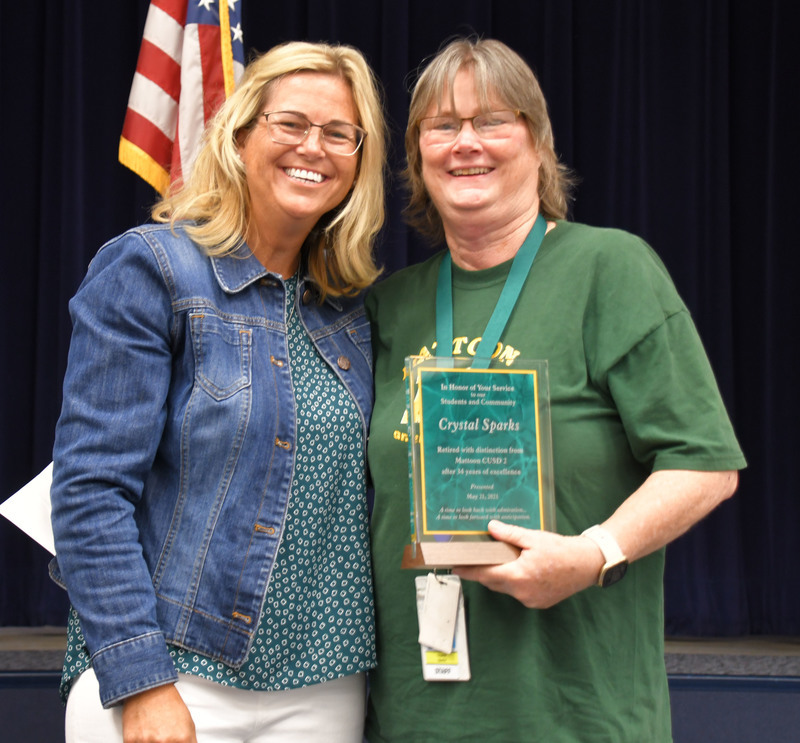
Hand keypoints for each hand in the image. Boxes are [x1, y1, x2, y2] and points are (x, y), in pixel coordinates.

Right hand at [121, 683, 196, 742]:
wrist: (149, 689)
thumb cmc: (169, 704)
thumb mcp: (188, 723)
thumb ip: (190, 742)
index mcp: (182, 738)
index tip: (175, 742)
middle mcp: (165, 742)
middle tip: (163, 736)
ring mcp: (146, 742)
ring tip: (154, 733)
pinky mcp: (130, 741)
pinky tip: (143, 735)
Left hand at [453, 520, 603, 608]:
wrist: (587, 565)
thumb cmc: (562, 550)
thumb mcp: (533, 537)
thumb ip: (509, 534)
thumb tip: (491, 527)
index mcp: (518, 576)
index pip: (485, 573)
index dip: (468, 570)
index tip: (455, 567)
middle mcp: (522, 592)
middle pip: (493, 582)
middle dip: (482, 572)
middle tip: (472, 560)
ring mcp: (530, 600)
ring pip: (506, 588)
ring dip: (500, 576)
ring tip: (497, 561)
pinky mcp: (538, 603)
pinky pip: (518, 593)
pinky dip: (514, 583)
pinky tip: (517, 570)